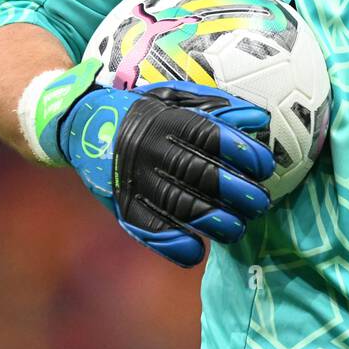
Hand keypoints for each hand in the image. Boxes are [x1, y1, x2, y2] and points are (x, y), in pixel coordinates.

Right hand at [35, 59, 274, 265]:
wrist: (83, 125)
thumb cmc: (143, 110)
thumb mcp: (175, 97)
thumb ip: (217, 106)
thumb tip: (260, 118)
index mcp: (167, 120)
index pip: (211, 136)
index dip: (242, 152)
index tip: (265, 165)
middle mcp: (151, 150)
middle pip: (202, 175)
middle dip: (238, 192)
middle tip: (261, 202)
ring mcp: (135, 180)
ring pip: (182, 206)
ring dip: (216, 222)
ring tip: (238, 227)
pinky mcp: (122, 206)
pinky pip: (150, 229)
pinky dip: (174, 245)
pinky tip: (196, 251)